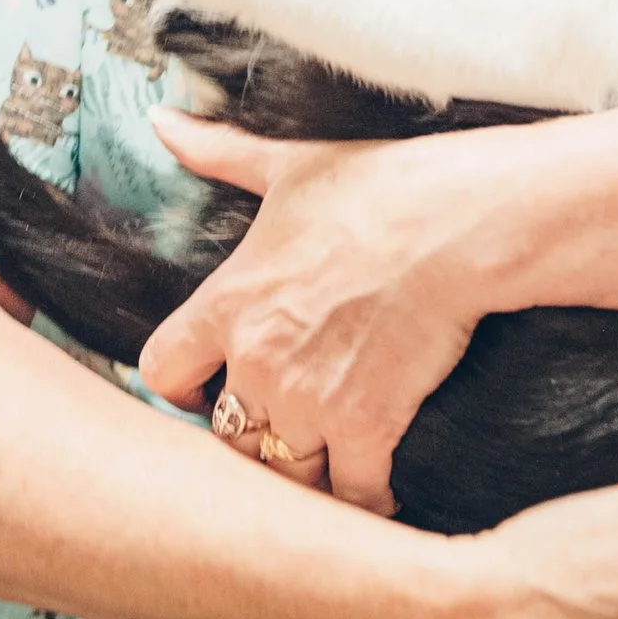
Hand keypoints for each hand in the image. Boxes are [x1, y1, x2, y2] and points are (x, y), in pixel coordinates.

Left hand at [138, 113, 480, 513]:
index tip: (211, 387)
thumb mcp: (288, 166)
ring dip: (305, 472)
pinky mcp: (368, 427)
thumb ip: (218, 153)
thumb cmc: (377, 189)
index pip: (161, 373)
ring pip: (282, 473)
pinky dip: (365, 499)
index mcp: (228, 304)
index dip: (183, 387)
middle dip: (253, 436)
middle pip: (225, 437)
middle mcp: (256, 361)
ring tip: (328, 464)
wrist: (456, 222)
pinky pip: (351, 493)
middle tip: (285, 429)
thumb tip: (160, 118)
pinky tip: (378, 491)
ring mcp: (310, 401)